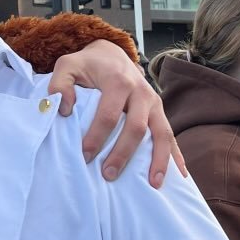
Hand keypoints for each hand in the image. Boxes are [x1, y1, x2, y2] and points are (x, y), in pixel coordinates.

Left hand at [48, 39, 185, 188]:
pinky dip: (176, 156)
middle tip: (108, 175)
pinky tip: (179, 176)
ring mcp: (154, 102)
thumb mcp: (67, 65)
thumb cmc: (87, 65)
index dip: (97, 137)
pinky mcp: (160, 111)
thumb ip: (59, 83)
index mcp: (118, 81)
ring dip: (158, 160)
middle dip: (123, 154)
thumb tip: (65, 109)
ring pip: (161, 133)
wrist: (112, 54)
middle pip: (136, 127)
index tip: (85, 156)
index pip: (108, 114)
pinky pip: (170, 135)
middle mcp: (141, 92)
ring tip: (153, 184)